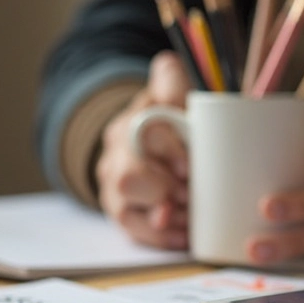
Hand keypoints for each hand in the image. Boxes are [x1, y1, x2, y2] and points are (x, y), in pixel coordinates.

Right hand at [96, 51, 189, 248]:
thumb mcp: (171, 93)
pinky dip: (161, 235)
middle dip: (163, 190)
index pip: (147, 132)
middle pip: (129, 178)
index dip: (170, 150)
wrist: (140, 141)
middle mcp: (118, 151)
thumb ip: (173, 79)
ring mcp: (113, 183)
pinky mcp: (118, 209)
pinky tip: (184, 235)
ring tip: (189, 216)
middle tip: (189, 194)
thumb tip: (168, 67)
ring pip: (126, 207)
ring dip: (164, 216)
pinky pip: (132, 229)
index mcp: (134, 118)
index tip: (189, 166)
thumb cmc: (170, 120)